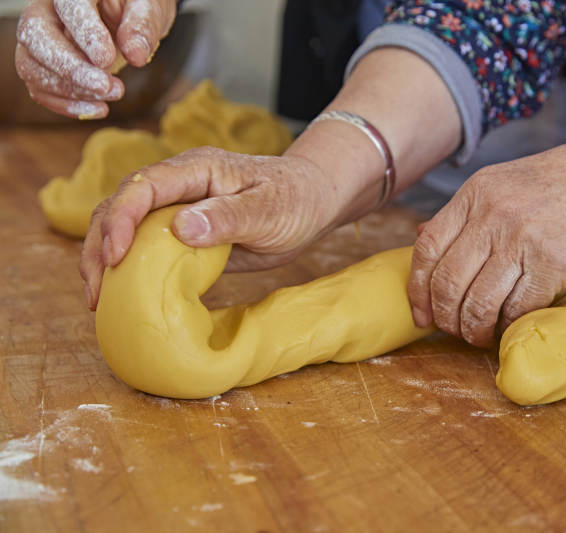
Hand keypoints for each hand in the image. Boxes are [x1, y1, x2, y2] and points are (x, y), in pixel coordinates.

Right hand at [15, 0, 176, 118]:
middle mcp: (47, 9)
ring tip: (113, 95)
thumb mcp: (150, 7)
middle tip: (107, 87)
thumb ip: (143, 25)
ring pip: (31, 65)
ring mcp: (39, 38)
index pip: (68, 6)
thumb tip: (136, 55)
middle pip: (36, 36)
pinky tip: (98, 109)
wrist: (128, 15)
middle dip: (70, 68)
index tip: (107, 60)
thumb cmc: (136, 5)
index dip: (85, 34)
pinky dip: (66, 104)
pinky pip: (38, 86)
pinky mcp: (43, 63)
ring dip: (70, 90)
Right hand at [80, 147, 341, 309]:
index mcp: (197, 169)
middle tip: (95, 290)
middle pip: (119, 205)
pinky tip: (121, 295)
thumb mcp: (270, 209)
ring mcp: (176, 208)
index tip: (117, 256)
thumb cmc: (295, 199)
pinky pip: (145, 247)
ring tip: (97, 298)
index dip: (122, 218)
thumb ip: (229, 217)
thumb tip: (181, 228)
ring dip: (103, 259)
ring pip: (124, 226)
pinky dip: (128, 269)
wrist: (311, 203)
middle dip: (98, 245)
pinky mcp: (181, 232)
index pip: (143, 186)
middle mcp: (178, 184)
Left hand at [407, 138, 565, 346]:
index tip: (422, 313)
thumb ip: (464, 215)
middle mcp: (492, 215)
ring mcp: (521, 239)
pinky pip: (516, 309)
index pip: (427, 249)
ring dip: (474, 330)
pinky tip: (510, 326)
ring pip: (479, 303)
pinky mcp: (551, 264)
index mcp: (474, 194)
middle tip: (453, 331)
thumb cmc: (561, 186)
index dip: (417, 289)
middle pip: (448, 282)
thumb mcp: (502, 184)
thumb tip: (421, 238)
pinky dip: (508, 325)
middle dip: (445, 318)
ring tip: (479, 335)